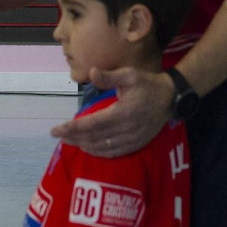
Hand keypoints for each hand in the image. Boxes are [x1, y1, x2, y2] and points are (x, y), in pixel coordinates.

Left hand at [52, 68, 173, 157]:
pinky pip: (114, 153)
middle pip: (94, 138)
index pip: (92, 124)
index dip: (72, 128)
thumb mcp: (130, 75)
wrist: (171, 98)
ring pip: (103, 147)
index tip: (56, 129)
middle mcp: (127, 129)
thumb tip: (91, 72)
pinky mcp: (137, 144)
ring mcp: (133, 139)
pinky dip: (99, 153)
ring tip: (70, 141)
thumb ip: (109, 76)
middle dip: (74, 138)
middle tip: (59, 135)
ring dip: (84, 146)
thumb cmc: (148, 84)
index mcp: (123, 112)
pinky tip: (89, 148)